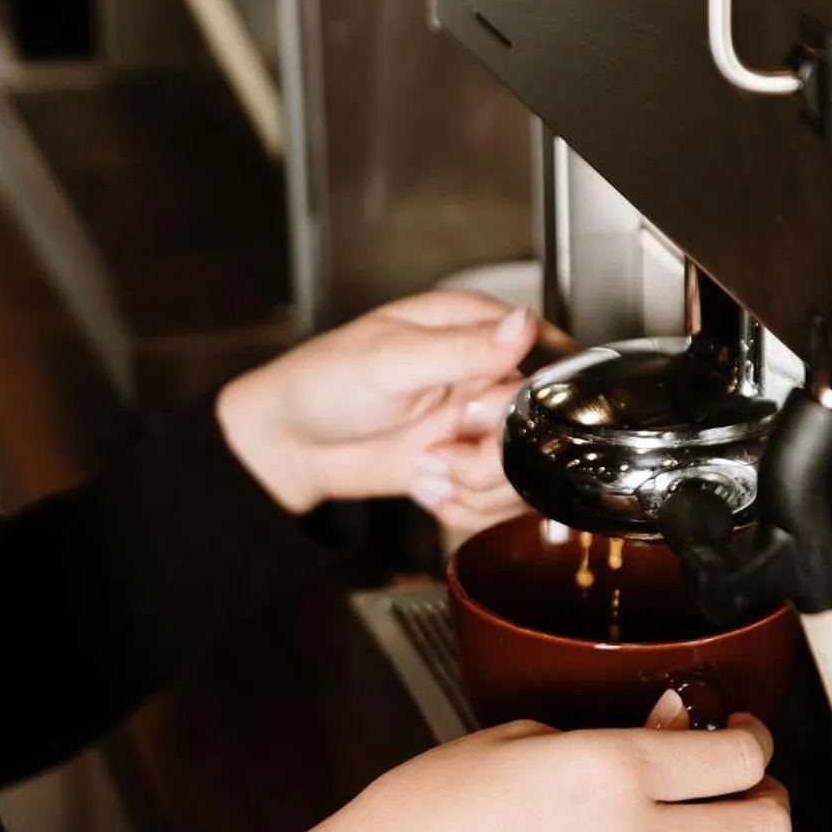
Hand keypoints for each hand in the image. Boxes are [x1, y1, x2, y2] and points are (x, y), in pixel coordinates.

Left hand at [215, 291, 543, 523]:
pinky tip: (427, 487)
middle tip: (441, 448)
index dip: (522, 397)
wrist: (287, 447)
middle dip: (492, 452)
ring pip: (524, 471)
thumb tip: (523, 325)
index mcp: (471, 328)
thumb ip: (462, 348)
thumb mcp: (390, 361)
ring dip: (476, 485)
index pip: (543, 358)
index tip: (477, 412)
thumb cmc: (322, 383)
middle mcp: (482, 375)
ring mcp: (476, 424)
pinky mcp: (465, 466)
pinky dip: (464, 507)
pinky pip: (498, 502)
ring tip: (428, 466)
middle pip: (539, 425)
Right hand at [258, 706, 790, 831]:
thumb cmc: (421, 817)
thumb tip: (666, 727)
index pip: (736, 760)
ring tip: (697, 810)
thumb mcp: (512, 738)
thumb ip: (604, 730)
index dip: (749, 737)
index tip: (736, 727)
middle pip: (765, 828)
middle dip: (764, 792)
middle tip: (737, 770)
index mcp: (608, 775)